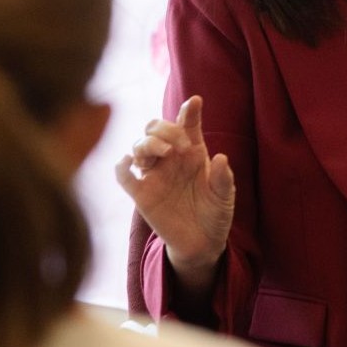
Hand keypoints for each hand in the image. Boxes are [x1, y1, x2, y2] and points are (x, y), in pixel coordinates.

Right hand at [115, 95, 234, 285]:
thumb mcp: (225, 196)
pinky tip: (127, 161)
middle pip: (156, 127)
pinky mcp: (142, 194)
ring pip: (139, 145)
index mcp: (192, 152)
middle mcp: (170, 158)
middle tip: (182, 145)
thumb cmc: (214, 212)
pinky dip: (120, 166)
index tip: (196, 102)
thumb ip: (223, 178)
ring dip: (149, 143)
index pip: (187, 124)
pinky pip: (124, 176)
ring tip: (166, 152)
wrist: (202, 243)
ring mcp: (154, 174)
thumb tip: (220, 158)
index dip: (189, 110)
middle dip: (166, 128)